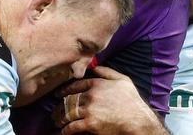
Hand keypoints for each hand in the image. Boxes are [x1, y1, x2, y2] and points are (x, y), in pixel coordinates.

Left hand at [53, 66, 167, 134]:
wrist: (138, 121)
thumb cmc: (132, 101)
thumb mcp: (123, 80)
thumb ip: (107, 72)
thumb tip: (93, 65)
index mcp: (97, 84)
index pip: (75, 85)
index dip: (64, 90)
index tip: (58, 94)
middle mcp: (91, 96)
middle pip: (69, 99)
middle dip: (60, 106)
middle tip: (54, 110)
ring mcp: (90, 110)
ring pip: (68, 112)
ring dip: (60, 118)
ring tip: (57, 121)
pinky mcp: (90, 124)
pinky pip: (73, 127)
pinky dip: (66, 130)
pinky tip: (63, 131)